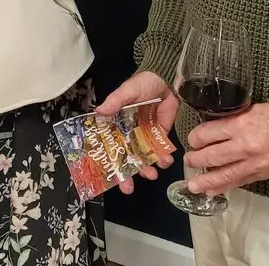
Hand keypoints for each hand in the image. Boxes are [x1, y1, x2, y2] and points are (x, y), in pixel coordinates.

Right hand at [94, 71, 177, 192]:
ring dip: (146, 168)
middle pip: (125, 157)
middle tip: (129, 189)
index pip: (109, 147)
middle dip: (127, 174)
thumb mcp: (128, 90)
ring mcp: (145, 135)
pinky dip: (163, 158)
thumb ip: (116, 100)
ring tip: (152, 175)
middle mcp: (128, 133)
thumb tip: (99, 111)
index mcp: (116, 124)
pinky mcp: (160, 135)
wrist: (168, 79)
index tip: (110, 178)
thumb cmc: (144, 83)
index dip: (109, 163)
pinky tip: (165, 161)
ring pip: (143, 158)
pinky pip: (159, 151)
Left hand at [183, 102, 268, 195]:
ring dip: (205, 180)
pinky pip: (237, 182)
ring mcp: (252, 163)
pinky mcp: (259, 174)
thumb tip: (211, 129)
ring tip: (192, 186)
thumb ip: (230, 119)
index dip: (195, 138)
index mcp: (239, 125)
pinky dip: (223, 187)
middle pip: (211, 156)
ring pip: (223, 175)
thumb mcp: (249, 109)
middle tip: (189, 160)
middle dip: (196, 160)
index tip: (193, 140)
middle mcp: (243, 146)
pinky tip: (211, 191)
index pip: (207, 134)